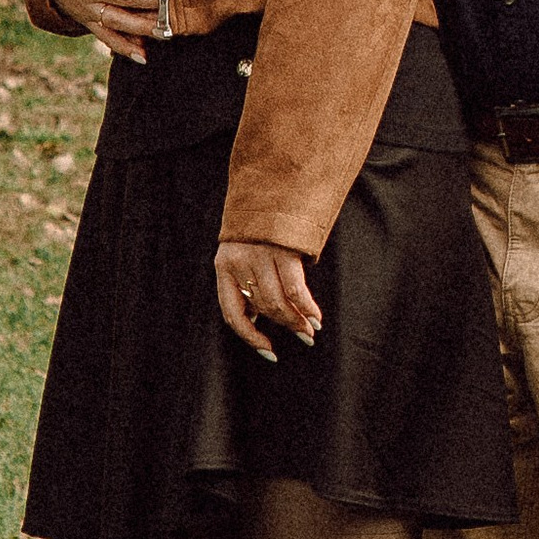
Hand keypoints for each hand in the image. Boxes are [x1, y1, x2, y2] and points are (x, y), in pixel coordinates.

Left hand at [214, 238, 321, 356]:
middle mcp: (239, 262)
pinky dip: (306, 307)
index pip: (233, 314)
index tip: (269, 352)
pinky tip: (315, 318)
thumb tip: (253, 319)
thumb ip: (245, 281)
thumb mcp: (243, 251)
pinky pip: (294, 288)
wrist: (274, 186)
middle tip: (305, 336)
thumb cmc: (260, 227)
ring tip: (309, 330)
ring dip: (296, 320)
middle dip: (285, 324)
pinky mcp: (282, 249)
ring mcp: (260, 255)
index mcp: (224, 266)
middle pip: (262, 307)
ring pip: (277, 301)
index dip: (250, 337)